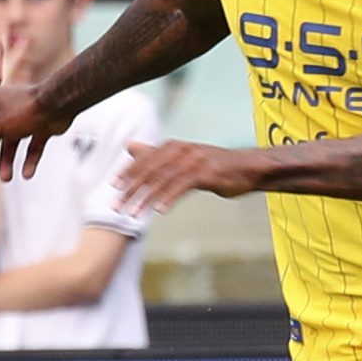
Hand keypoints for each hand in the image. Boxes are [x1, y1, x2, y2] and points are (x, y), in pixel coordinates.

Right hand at [0, 81, 72, 179]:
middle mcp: (8, 106)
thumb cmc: (25, 109)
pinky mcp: (41, 126)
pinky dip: (29, 160)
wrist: (57, 105)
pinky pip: (32, 146)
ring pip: (14, 142)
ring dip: (9, 160)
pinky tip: (26, 174)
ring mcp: (26, 117)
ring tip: (7, 177)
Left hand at [116, 139, 257, 215]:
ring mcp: (195, 160)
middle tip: (117, 206)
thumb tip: (129, 146)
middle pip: (151, 170)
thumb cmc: (213, 165)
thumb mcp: (182, 158)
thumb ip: (155, 154)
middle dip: (132, 189)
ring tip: (134, 214)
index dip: (128, 173)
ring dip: (146, 198)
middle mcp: (182, 150)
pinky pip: (183, 185)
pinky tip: (159, 210)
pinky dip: (169, 197)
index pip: (145, 159)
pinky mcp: (207, 172)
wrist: (247, 168)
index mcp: (173, 146)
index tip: (113, 187)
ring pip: (164, 179)